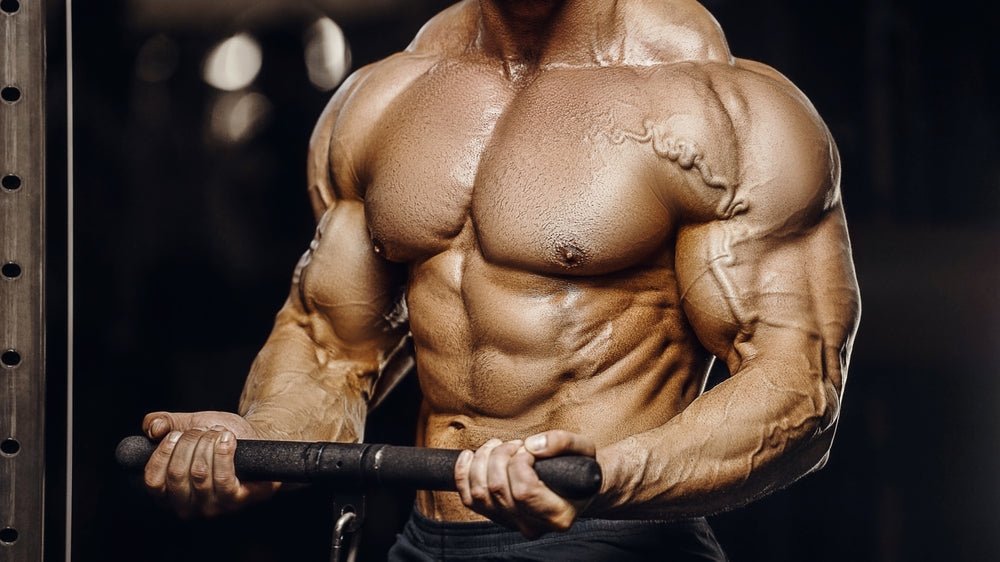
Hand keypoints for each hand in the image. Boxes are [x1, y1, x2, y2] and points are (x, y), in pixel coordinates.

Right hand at [141, 410, 279, 517]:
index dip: (163, 451)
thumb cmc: (218, 436)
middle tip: (204, 430)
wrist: (256, 438)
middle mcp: (187, 507)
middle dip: (190, 441)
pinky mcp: (236, 501)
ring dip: (209, 443)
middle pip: (177, 472)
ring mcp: (212, 507)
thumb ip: (162, 423)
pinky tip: (228, 439)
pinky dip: (223, 451)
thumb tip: (154, 428)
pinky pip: (223, 477)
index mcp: (168, 494)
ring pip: (200, 472)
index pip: (153, 480)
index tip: (176, 434)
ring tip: (219, 433)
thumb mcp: (187, 424)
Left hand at [454, 430, 596, 537]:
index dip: (519, 463)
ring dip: (482, 461)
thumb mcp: (583, 449)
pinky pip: (468, 499)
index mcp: (558, 515)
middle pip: (497, 489)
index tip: (528, 450)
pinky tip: (472, 455)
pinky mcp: (495, 517)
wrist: (577, 487)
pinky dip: (464, 473)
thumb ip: (562, 442)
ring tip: (499, 446)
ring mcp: (512, 524)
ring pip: (479, 494)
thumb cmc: (581, 469)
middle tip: (515, 445)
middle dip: (500, 456)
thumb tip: (532, 445)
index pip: (523, 491)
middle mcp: (533, 526)